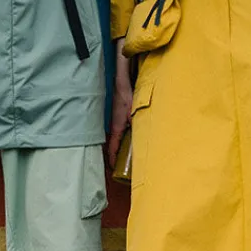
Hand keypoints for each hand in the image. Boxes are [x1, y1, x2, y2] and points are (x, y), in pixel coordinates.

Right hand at [105, 46, 132, 169]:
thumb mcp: (132, 111)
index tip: (114, 171)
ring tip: (125, 158)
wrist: (119, 79)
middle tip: (121, 168)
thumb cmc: (125, 93)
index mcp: (115, 127)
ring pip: (114, 139)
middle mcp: (112, 125)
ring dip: (117, 148)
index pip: (111, 149)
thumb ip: (135, 124)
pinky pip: (117, 132)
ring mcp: (113, 120)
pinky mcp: (116, 115)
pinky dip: (120, 139)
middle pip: (111, 145)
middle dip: (114, 157)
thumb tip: (139, 138)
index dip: (112, 161)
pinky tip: (128, 139)